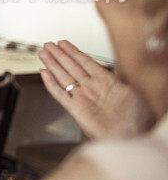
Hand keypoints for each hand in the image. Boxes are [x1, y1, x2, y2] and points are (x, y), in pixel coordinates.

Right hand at [39, 40, 154, 138]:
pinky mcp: (75, 110)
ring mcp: (82, 98)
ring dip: (52, 64)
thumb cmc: (136, 118)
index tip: (63, 43)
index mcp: (105, 82)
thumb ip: (122, 75)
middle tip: (48, 45)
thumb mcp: (133, 89)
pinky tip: (44, 74)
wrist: (131, 136)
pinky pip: (60, 94)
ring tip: (43, 54)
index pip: (85, 61)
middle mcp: (91, 88)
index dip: (73, 51)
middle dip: (59, 54)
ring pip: (63, 77)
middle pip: (70, 66)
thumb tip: (119, 62)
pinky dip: (51, 84)